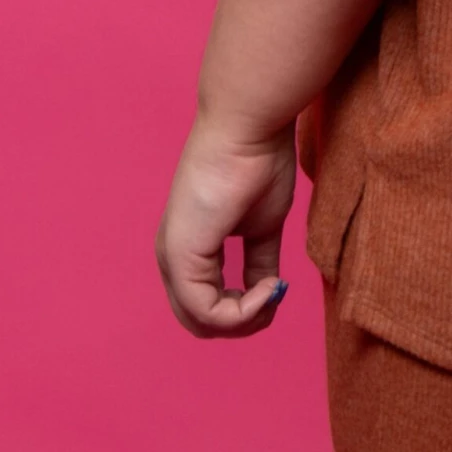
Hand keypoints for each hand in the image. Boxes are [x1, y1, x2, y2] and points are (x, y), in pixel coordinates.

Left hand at [156, 114, 296, 336]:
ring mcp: (173, 259)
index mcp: (190, 247)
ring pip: (201, 323)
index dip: (246, 308)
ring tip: (272, 291)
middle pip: (200, 322)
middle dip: (243, 321)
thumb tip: (269, 290)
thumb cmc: (258, 162)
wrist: (248, 127)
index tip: (279, 285)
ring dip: (245, 320)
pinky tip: (268, 288)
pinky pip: (208, 312)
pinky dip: (244, 311)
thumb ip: (259, 261)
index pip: (207, 304)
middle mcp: (173, 257)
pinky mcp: (182, 257)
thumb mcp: (264, 225)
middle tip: (275, 297)